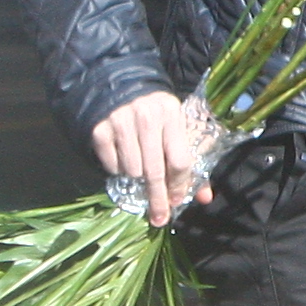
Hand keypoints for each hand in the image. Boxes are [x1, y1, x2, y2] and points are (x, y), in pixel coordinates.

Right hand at [92, 90, 212, 226]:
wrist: (122, 88)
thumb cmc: (158, 116)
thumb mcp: (179, 129)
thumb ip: (193, 163)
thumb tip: (205, 198)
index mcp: (172, 113)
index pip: (179, 160)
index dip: (178, 185)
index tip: (175, 202)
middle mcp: (146, 115)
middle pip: (155, 170)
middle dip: (158, 198)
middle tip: (159, 217)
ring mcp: (120, 120)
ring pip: (132, 170)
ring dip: (137, 179)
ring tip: (140, 169)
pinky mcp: (100, 129)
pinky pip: (111, 165)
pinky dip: (118, 170)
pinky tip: (123, 158)